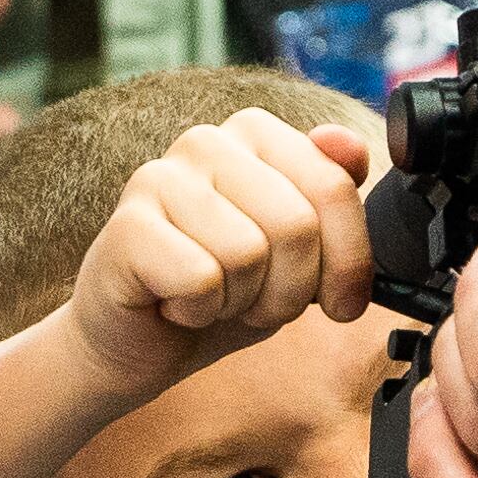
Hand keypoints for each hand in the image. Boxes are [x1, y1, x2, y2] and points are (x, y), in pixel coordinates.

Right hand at [59, 110, 374, 401]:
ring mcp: (160, 177)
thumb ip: (334, 196)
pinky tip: (175, 304)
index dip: (349, 262)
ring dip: (241, 302)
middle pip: (296, 225)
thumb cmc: (226, 290)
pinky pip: (201, 279)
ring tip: (214, 298)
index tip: (339, 303)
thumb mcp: (304, 250)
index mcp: (257, 134)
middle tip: (256, 301)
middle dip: (291, 290)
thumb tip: (350, 144)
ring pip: (248, 254)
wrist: (140, 343)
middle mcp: (207, 141)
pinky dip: (199, 311)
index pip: (335, 188)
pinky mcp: (127, 226)